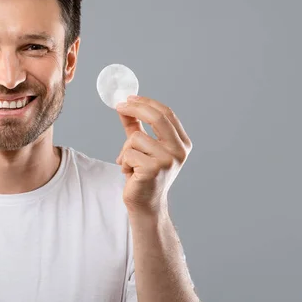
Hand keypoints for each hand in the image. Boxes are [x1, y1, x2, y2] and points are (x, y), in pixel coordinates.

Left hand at [115, 95, 192, 214]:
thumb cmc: (143, 173)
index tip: (129, 98)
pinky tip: (131, 173)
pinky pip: (128, 153)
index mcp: (181, 143)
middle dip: (135, 108)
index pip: (166, 113)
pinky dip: (123, 162)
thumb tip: (124, 105)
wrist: (146, 203)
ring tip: (130, 163)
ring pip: (136, 138)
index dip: (146, 102)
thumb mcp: (142, 146)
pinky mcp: (153, 169)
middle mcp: (179, 151)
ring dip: (125, 149)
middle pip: (157, 118)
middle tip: (119, 106)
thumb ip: (135, 125)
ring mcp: (168, 160)